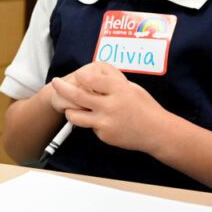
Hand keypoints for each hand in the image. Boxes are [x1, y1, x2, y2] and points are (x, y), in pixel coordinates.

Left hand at [49, 62, 169, 152]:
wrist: (157, 132)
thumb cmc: (144, 106)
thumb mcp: (130, 87)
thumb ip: (110, 82)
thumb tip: (90, 76)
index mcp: (118, 89)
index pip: (89, 78)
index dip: (81, 76)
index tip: (78, 76)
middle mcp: (110, 105)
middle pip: (76, 95)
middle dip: (61, 88)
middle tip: (55, 83)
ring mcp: (105, 122)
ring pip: (75, 115)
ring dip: (70, 110)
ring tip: (70, 106)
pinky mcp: (104, 135)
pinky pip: (90, 126)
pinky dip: (93, 122)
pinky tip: (105, 121)